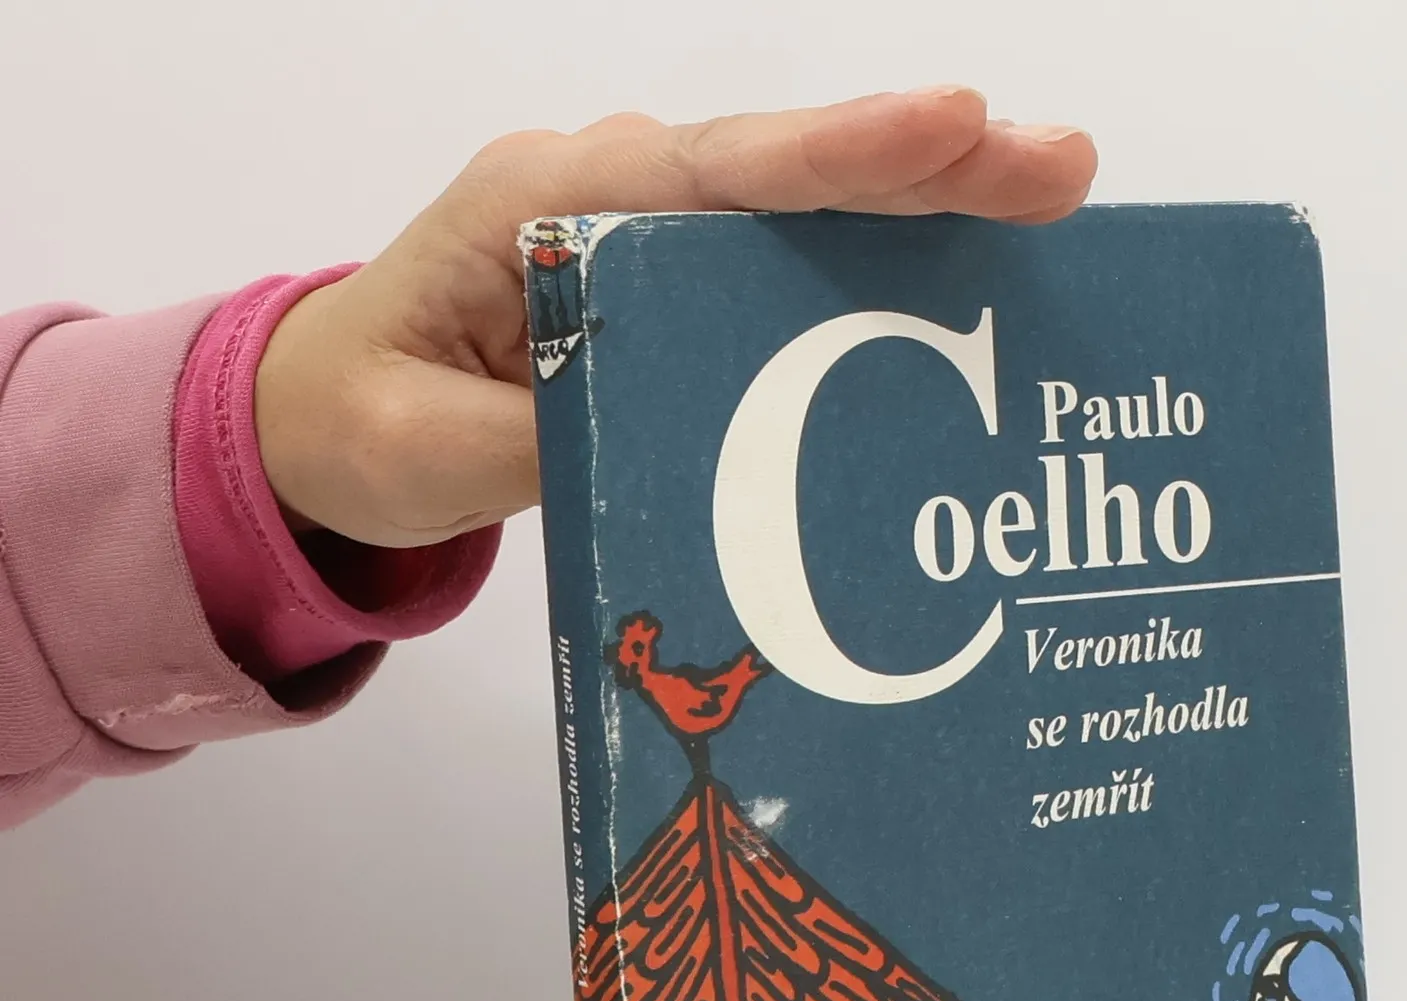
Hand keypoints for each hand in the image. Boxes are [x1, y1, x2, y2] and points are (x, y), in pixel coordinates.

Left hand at [255, 89, 1096, 548]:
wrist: (327, 418)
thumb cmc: (359, 420)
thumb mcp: (417, 452)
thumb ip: (527, 437)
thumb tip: (660, 434)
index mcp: (543, 204)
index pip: (709, 172)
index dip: (837, 153)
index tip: (953, 124)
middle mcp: (613, 196)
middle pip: (786, 172)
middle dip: (927, 161)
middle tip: (1059, 166)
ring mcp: (655, 236)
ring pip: (806, 209)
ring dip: (929, 206)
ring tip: (1055, 204)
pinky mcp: (682, 287)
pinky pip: (794, 263)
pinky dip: (885, 264)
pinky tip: (976, 281)